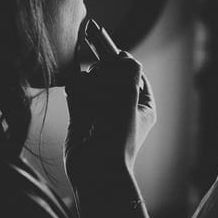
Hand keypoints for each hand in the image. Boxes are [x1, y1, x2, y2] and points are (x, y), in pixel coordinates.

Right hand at [64, 52, 155, 184]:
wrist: (96, 169)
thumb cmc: (118, 135)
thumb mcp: (129, 97)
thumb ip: (128, 71)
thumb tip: (124, 56)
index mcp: (142, 105)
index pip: (133, 73)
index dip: (120, 60)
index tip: (107, 49)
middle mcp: (121, 106)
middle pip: (109, 73)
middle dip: (102, 72)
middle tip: (99, 80)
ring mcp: (99, 111)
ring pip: (90, 81)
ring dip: (88, 82)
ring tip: (89, 95)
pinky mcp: (80, 116)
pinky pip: (76, 92)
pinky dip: (75, 89)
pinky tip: (75, 93)